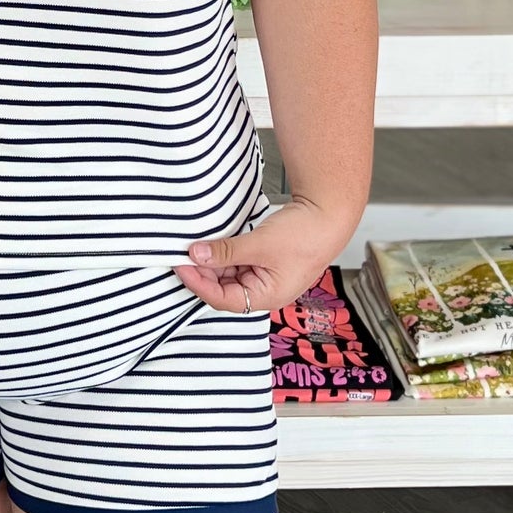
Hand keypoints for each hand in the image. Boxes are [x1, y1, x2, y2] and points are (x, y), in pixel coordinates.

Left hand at [176, 200, 351, 315]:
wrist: (330, 213)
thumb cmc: (305, 235)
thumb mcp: (259, 244)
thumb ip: (226, 252)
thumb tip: (196, 255)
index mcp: (268, 296)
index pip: (223, 299)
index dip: (199, 284)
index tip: (182, 266)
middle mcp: (267, 291)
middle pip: (225, 289)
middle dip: (204, 273)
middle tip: (184, 255)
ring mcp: (267, 276)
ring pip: (230, 275)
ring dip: (214, 263)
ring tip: (197, 247)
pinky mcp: (267, 260)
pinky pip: (239, 263)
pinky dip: (226, 255)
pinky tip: (214, 244)